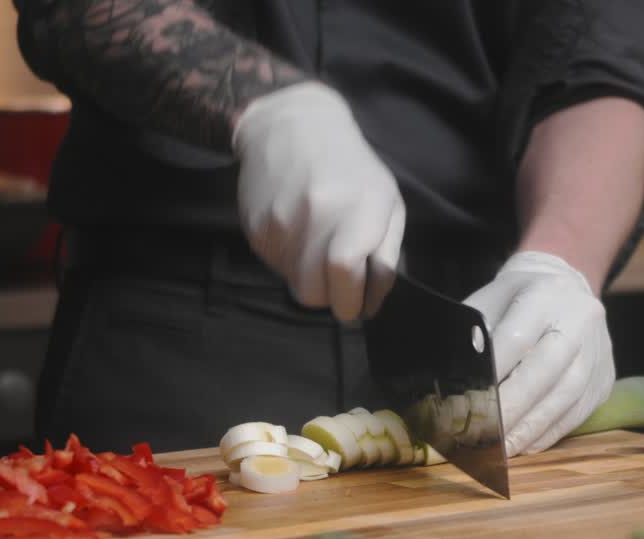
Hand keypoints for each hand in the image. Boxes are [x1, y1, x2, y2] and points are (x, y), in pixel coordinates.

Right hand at [232, 82, 405, 321]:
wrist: (291, 127)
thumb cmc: (350, 168)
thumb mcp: (387, 202)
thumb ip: (386, 255)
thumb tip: (372, 302)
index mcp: (359, 207)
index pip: (344, 271)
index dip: (351, 301)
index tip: (357, 307)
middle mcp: (316, 213)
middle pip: (316, 293)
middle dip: (332, 299)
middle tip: (340, 283)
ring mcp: (281, 221)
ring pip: (295, 285)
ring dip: (312, 280)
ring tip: (320, 249)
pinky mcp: (256, 227)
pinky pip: (277, 267)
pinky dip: (292, 262)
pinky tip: (300, 232)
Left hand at [464, 251, 614, 455]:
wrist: (566, 286)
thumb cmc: (516, 299)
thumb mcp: (490, 301)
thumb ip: (474, 334)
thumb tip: (456, 379)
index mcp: (544, 295)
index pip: (518, 339)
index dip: (493, 374)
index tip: (468, 402)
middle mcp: (579, 320)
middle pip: (547, 370)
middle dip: (513, 407)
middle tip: (485, 434)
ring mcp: (598, 351)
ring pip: (568, 396)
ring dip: (532, 427)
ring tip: (503, 448)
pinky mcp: (605, 378)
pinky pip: (580, 412)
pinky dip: (550, 432)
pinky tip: (527, 443)